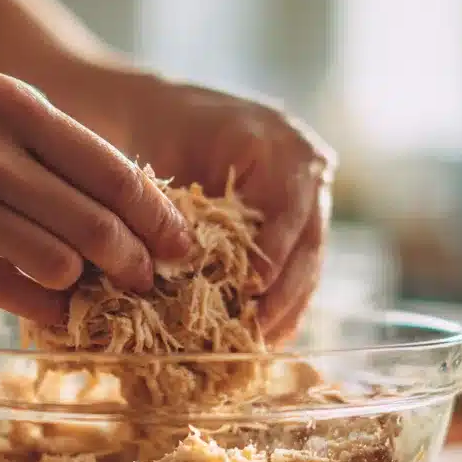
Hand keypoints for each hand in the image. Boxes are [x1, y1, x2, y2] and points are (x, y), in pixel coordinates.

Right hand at [0, 72, 192, 323]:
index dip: (158, 219)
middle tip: (145, 282)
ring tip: (87, 292)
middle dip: (133, 263)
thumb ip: (54, 152)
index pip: (114, 172)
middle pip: (94, 223)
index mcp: (17, 106)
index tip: (181, 248)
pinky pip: (6, 290)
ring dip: (83, 287)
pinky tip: (54, 312)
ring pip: (55, 262)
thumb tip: (137, 209)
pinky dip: (43, 309)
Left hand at [84, 72, 335, 343]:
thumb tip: (182, 272)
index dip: (272, 251)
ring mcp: (308, 196)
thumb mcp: (167, 164)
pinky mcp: (297, 224)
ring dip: (287, 307)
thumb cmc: (152, 136)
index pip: (288, 205)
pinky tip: (263, 336)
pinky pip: (297, 268)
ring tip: (259, 344)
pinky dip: (282, 303)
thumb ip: (181, 210)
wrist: (155, 117)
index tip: (252, 289)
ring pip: (308, 261)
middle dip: (284, 293)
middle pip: (308, 241)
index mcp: (276, 142)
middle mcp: (304, 168)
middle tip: (256, 332)